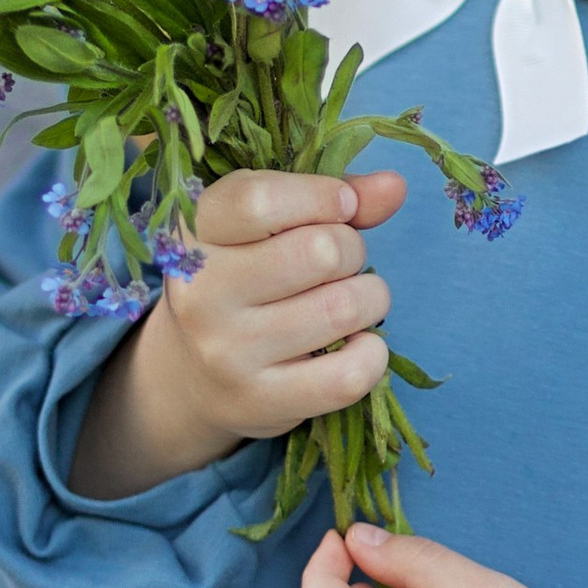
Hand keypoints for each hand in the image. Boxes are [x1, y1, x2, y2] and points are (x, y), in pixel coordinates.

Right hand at [66, 166, 407, 502]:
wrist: (192, 376)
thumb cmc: (244, 280)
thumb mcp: (265, 227)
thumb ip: (329, 198)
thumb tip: (395, 186)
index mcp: (194, 232)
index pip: (260, 201)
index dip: (322, 196)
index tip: (341, 206)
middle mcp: (200, 293)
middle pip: (320, 251)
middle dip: (351, 249)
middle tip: (338, 265)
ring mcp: (227, 352)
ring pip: (344, 307)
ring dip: (369, 298)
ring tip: (349, 301)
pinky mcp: (260, 401)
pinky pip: (349, 375)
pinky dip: (372, 355)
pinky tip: (358, 345)